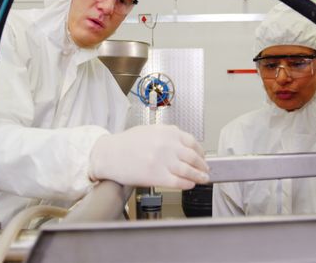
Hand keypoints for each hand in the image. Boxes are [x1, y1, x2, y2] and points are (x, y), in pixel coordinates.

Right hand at [88, 124, 209, 189]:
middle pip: (194, 157)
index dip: (201, 152)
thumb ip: (168, 135)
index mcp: (167, 132)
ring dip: (199, 176)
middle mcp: (167, 145)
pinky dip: (187, 184)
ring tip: (202, 179)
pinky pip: (179, 181)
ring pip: (189, 170)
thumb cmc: (126, 143)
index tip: (203, 157)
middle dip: (203, 165)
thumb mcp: (150, 130)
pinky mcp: (156, 176)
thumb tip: (184, 143)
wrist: (109, 154)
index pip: (193, 142)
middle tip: (205, 170)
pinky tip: (190, 185)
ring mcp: (163, 161)